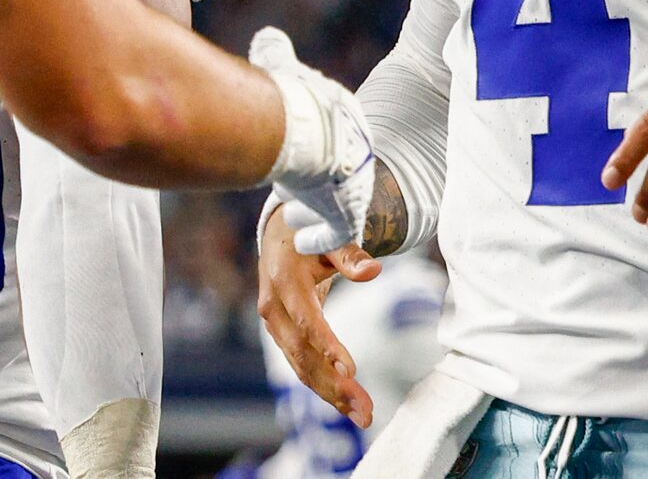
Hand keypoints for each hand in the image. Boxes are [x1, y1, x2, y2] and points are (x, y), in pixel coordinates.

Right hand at [250, 28, 377, 254]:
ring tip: (292, 211)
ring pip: (334, 204)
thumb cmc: (291, 97)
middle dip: (312, 178)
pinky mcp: (346, 215)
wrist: (306, 131)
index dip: (313, 144)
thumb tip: (267, 35)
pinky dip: (320, 237)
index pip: (333, 136)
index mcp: (348, 119)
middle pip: (335, 171)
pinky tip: (306, 241)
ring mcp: (355, 187)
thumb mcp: (281, 66)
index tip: (294, 150)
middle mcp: (358, 154)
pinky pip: (336, 234)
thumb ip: (276, 52)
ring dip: (312, 209)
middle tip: (289, 184)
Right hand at [255, 198, 382, 429]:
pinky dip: (324, 387)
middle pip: (302, 354)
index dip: (327, 345)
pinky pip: (302, 366)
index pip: (306, 319)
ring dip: (331, 394)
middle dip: (333, 385)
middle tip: (365, 409)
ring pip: (301, 367)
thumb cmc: (311, 231)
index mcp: (283, 281)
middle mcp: (273, 308)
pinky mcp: (282, 336)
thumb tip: (373, 271)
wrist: (280, 233)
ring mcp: (275, 326)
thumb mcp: (329, 234)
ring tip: (363, 415)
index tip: (350, 370)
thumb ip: (350, 255)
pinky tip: (347, 404)